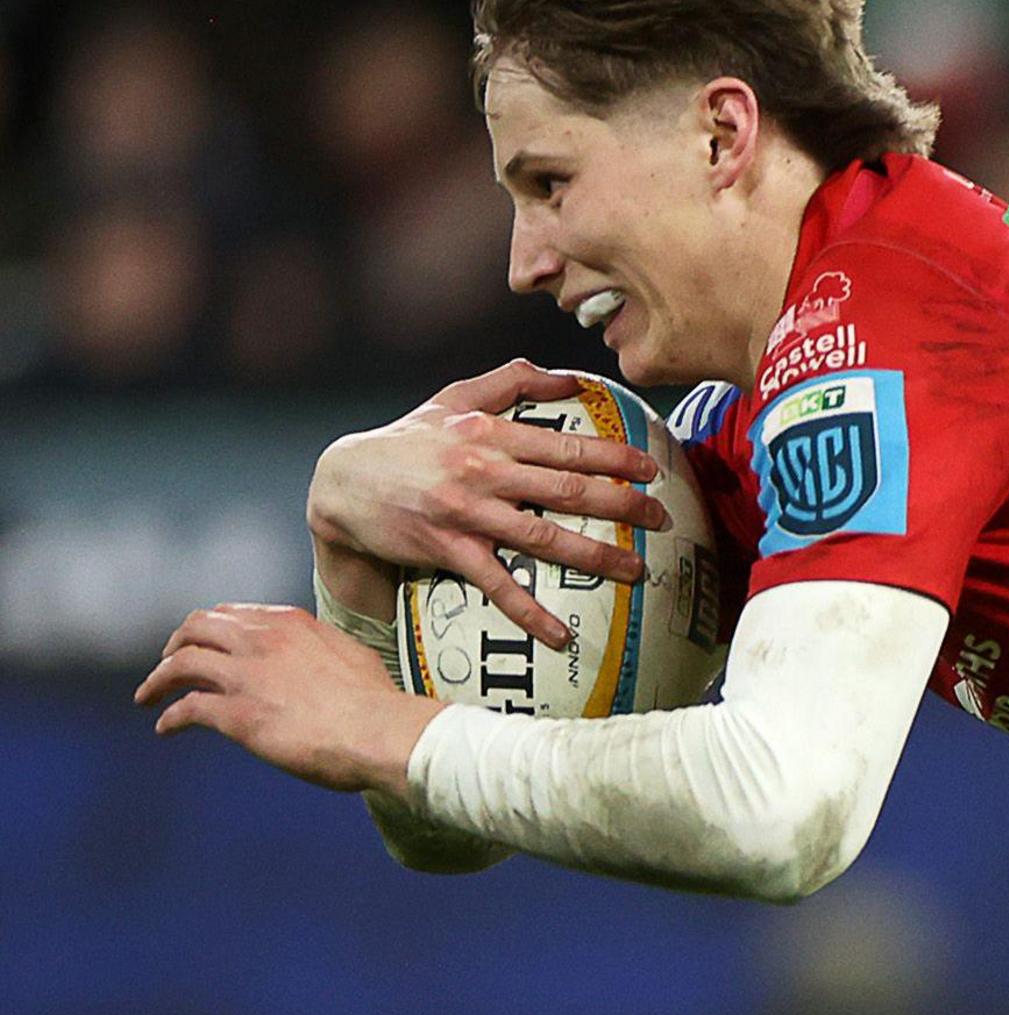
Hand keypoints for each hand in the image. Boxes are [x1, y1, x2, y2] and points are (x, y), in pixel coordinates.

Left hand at [136, 604, 444, 796]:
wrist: (380, 731)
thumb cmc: (377, 701)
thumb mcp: (350, 654)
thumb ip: (321, 648)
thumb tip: (318, 657)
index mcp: (288, 623)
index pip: (232, 614)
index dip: (211, 628)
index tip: (205, 643)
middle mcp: (260, 640)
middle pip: (196, 628)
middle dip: (176, 644)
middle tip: (168, 662)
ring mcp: (245, 676)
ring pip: (180, 664)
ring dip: (157, 679)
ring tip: (148, 695)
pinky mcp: (235, 714)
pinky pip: (187, 709)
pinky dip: (170, 717)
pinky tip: (165, 727)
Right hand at [308, 360, 673, 650]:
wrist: (342, 482)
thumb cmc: (406, 440)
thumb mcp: (452, 399)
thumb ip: (511, 381)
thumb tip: (571, 378)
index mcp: (490, 434)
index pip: (565, 445)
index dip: (613, 457)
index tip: (651, 468)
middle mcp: (482, 471)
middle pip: (566, 490)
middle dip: (620, 505)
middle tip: (660, 519)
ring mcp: (466, 513)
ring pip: (543, 537)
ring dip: (593, 556)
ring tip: (635, 571)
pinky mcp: (447, 549)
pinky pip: (498, 585)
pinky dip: (531, 612)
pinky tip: (562, 636)